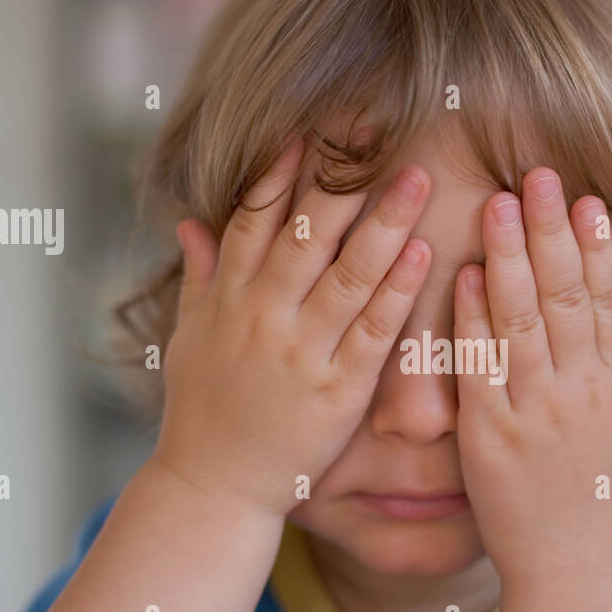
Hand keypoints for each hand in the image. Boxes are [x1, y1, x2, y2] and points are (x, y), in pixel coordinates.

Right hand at [151, 137, 432, 515]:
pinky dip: (397, 292)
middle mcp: (263, 316)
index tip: (313, 123)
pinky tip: (422, 254)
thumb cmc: (202, 411)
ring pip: (347, 274)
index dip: (282, 168)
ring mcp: (301, 352)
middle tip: (375, 127)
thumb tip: (191, 222)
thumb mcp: (189, 338)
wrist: (213, 488)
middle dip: (342, 177)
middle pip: (305, 232)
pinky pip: (373, 333)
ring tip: (417, 177)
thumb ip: (200, 276)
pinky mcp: (337, 391)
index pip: (254, 217)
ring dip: (385, 222)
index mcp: (229, 298)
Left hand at [453, 167, 611, 580]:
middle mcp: (582, 389)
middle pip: (568, 296)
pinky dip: (473, 319)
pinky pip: (482, 366)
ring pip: (526, 320)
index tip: (589, 198)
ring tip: (499, 203)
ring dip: (512, 257)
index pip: (609, 299)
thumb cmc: (605, 501)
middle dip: (553, 231)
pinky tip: (464, 276)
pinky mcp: (492, 434)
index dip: (598, 245)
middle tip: (539, 175)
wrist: (576, 568)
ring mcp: (537, 410)